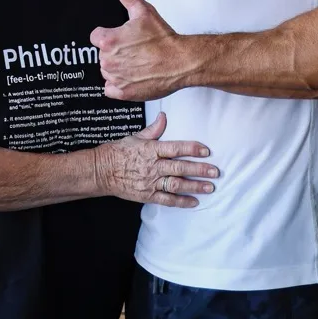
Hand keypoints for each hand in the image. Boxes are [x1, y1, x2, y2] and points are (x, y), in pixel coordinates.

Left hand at [91, 0, 182, 100]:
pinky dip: (120, 85)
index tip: (124, 38)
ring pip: (107, 71)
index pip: (96, 37)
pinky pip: (111, 89)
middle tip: (135, 50)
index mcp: (108, 40)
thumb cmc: (163, 38)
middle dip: (115, 52)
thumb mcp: (143, 10)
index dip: (110, 36)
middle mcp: (108, 61)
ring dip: (118, 68)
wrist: (181, 61)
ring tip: (137, 63)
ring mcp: (115, 78)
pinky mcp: (123, 93)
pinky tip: (134, 77)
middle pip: (102, 55)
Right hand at [96, 112, 217, 207]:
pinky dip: (182, 202)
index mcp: (151, 150)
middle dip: (199, 169)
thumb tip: (164, 116)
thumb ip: (153, 130)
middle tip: (215, 171)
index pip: (175, 148)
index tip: (206, 150)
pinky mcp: (147, 195)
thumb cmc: (118, 152)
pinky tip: (194, 201)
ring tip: (210, 187)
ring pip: (176, 185)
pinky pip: (167, 200)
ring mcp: (150, 182)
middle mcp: (152, 166)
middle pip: (180, 168)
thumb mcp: (135, 137)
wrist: (102, 171)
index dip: (191, 149)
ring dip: (195, 186)